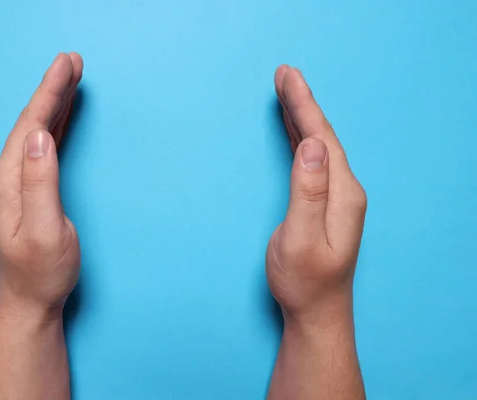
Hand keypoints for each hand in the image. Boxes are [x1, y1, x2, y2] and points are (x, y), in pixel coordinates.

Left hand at [0, 53, 82, 316]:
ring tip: (70, 78)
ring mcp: (16, 183)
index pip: (29, 125)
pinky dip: (55, 126)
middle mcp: (7, 176)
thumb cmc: (40, 272)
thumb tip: (39, 136)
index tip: (67, 65)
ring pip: (37, 132)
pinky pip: (42, 148)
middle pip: (31, 122)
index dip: (49, 93)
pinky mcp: (28, 190)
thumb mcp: (44, 229)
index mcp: (8, 181)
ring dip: (54, 103)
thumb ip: (40, 182)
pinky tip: (62, 116)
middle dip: (52, 89)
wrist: (29, 301)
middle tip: (72, 60)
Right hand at [266, 65, 366, 325]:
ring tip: (286, 91)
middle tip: (284, 73)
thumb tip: (312, 147)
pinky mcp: (324, 203)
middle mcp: (344, 190)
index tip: (287, 77)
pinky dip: (300, 138)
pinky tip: (292, 130)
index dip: (303, 106)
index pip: (322, 139)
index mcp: (342, 194)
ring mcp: (336, 197)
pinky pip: (312, 160)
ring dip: (301, 117)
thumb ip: (308, 192)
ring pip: (318, 145)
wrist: (316, 312)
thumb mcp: (301, 239)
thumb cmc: (304, 281)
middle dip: (301, 103)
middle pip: (322, 136)